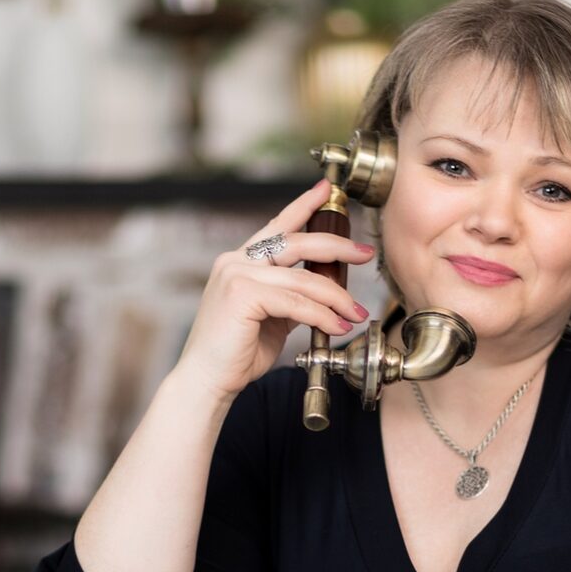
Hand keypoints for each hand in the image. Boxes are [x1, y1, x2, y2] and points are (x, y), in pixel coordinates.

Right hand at [169, 179, 374, 402]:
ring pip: (302, 279)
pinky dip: (321, 315)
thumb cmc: (235, 354)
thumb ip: (289, 298)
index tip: (326, 190)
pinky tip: (336, 326)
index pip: (277, 227)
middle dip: (336, 245)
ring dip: (336, 297)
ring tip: (355, 312)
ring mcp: (236, 275)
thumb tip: (319, 293)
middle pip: (296, 242)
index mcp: (239, 262)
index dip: (304, 205)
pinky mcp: (242, 295)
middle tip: (363, 252)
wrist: (207, 381)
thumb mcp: (269, 318)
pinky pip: (296, 302)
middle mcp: (235, 262)